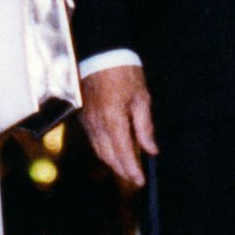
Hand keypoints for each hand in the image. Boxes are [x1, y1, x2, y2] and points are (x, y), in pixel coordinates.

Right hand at [80, 65, 158, 186]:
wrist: (102, 54)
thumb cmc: (124, 73)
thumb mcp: (141, 99)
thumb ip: (145, 127)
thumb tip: (151, 149)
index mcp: (113, 119)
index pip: (123, 153)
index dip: (132, 169)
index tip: (140, 180)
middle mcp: (97, 124)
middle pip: (108, 156)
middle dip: (122, 170)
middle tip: (134, 178)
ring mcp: (87, 121)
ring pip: (99, 150)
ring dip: (112, 162)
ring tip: (126, 169)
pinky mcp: (83, 116)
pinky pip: (93, 140)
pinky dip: (104, 150)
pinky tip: (114, 152)